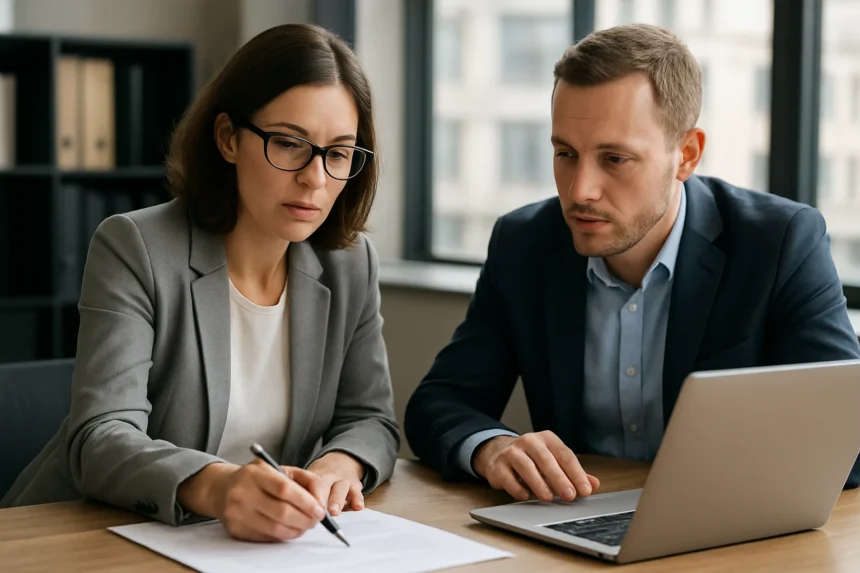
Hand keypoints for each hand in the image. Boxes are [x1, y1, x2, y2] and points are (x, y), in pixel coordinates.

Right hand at [177, 460, 326, 541]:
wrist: (223, 488)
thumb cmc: (257, 478)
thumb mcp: (279, 468)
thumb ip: (304, 479)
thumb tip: (321, 502)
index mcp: (255, 473)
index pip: (284, 489)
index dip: (306, 502)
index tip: (320, 510)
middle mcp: (242, 492)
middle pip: (281, 512)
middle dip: (305, 519)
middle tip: (316, 520)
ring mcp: (236, 513)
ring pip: (275, 529)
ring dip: (296, 530)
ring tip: (305, 525)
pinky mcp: (235, 529)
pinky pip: (266, 537)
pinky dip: (282, 535)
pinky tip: (289, 529)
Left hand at [306, 452, 365, 515]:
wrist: (340, 462)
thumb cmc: (320, 478)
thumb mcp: (308, 479)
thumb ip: (300, 492)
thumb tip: (285, 512)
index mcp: (315, 476)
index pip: (311, 484)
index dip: (308, 496)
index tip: (303, 508)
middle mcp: (329, 477)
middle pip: (324, 486)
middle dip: (320, 499)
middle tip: (315, 511)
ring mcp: (343, 480)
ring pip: (341, 489)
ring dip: (337, 501)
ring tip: (334, 512)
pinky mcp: (356, 486)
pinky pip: (357, 492)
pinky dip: (357, 500)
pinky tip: (357, 507)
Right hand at [473, 431, 600, 502]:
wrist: (498, 453)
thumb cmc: (532, 459)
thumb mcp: (553, 461)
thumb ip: (573, 473)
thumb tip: (593, 484)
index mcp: (547, 439)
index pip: (565, 454)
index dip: (576, 473)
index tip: (585, 490)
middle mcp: (529, 442)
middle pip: (546, 459)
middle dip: (559, 478)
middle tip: (570, 495)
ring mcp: (511, 452)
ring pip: (526, 466)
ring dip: (538, 483)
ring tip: (548, 498)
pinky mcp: (497, 465)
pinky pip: (508, 477)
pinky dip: (517, 487)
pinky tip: (526, 496)